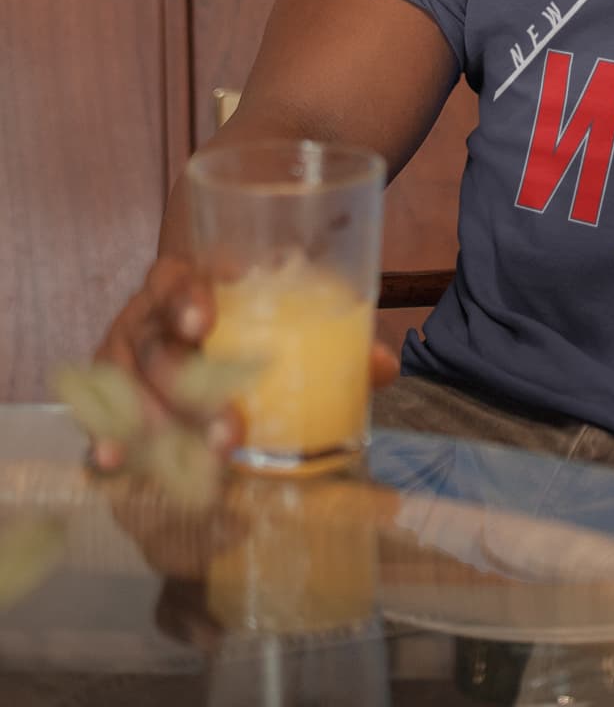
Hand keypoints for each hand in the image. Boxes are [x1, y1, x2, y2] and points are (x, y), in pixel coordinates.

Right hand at [91, 256, 399, 468]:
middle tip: (227, 428)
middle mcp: (149, 314)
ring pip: (127, 383)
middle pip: (154, 343)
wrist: (202, 331)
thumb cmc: (256, 319)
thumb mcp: (291, 320)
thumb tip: (384, 367)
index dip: (186, 297)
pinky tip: (115, 462)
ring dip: (155, 423)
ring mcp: (125, 354)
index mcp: (192, 281)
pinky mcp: (113, 394)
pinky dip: (108, 438)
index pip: (176, 278)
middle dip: (185, 388)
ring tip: (187, 456)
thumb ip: (336, 338)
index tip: (203, 325)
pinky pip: (102, 414)